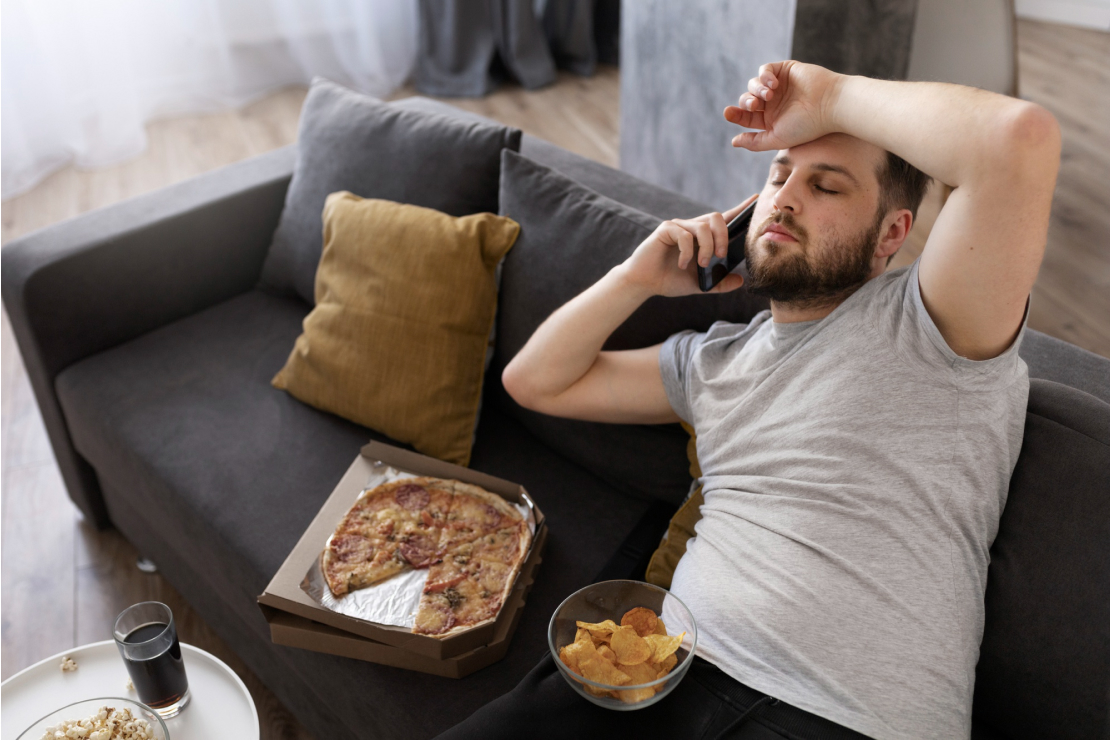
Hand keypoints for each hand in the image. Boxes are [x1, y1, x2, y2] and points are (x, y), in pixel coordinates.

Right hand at [618, 195, 757, 296]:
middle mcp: (692, 227)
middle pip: (717, 217)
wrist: (645, 283)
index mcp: (703, 237)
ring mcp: (679, 226)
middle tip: (721, 255)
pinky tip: (682, 264)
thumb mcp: (700, 285)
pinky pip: (684, 235)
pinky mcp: (666, 229)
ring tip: (702, 264)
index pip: (724, 219)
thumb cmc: (670, 280)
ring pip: (703, 227)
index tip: (756, 199)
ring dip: (707, 247)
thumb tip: (740, 280)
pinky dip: (687, 252)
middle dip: (724, 236)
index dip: (740, 209)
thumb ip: (719, 283)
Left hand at [723, 61, 841, 151]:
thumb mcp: (777, 139)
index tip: (728, 113)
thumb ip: (755, 142)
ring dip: (756, 89)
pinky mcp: (785, 70)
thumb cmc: (806, 125)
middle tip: (754, 105)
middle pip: (747, 100)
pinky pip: (765, 70)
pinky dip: (764, 76)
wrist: (829, 104)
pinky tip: (774, 83)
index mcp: (771, 120)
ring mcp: (779, 86)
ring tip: (769, 95)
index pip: (746, 117)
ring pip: (754, 84)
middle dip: (745, 102)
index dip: (735, 115)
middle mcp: (773, 103)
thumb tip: (734, 142)